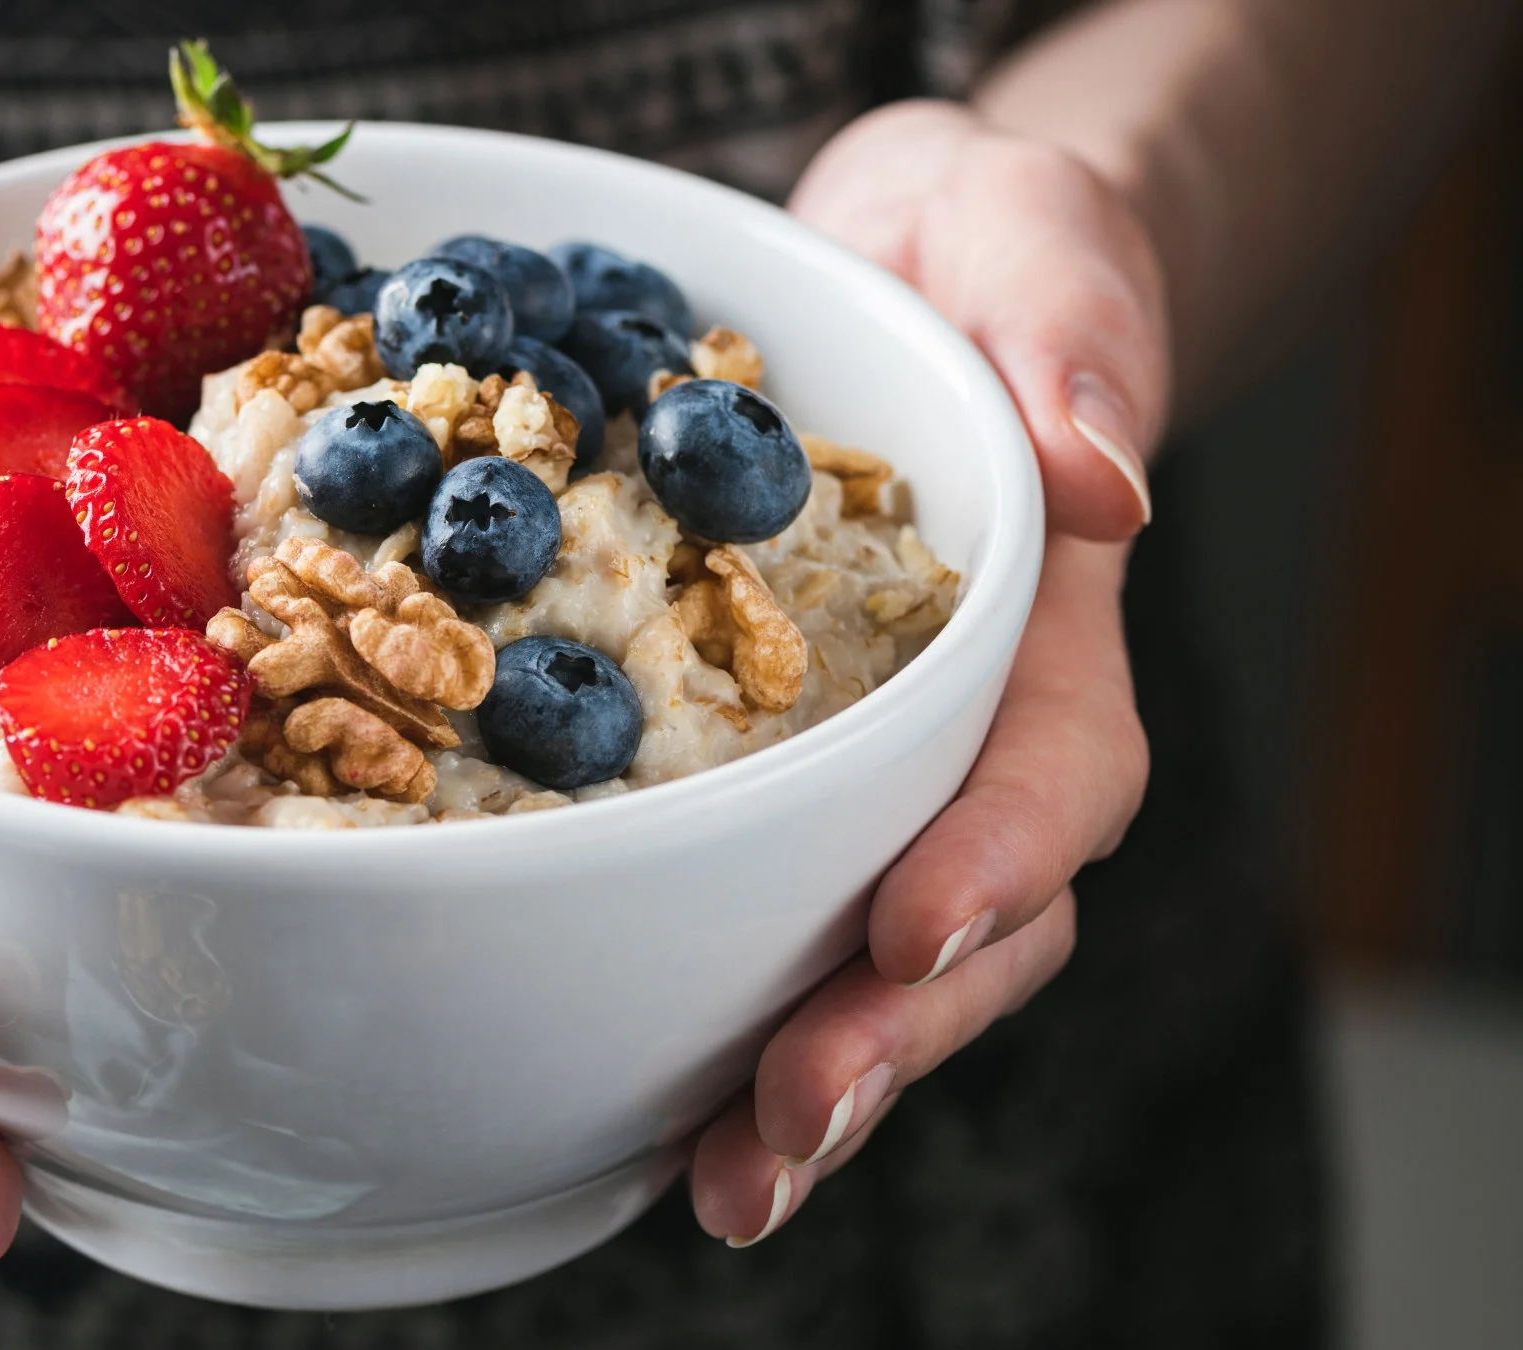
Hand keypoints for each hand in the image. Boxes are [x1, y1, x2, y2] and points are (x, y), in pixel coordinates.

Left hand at [687, 101, 1161, 1243]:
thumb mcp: (1030, 239)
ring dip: (807, 1086)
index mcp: (1047, 634)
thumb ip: (1078, 332)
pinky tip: (650, 1113)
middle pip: (968, 928)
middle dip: (886, 1036)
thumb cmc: (971, 257)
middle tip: (787, 1125)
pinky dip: (715, 1023)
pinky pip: (759, 921)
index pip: (1055, 776)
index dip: (995, 864)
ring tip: (728, 1182)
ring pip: (868, 966)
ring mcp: (872, 782)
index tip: (913, 926)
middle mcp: (967, 739)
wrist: (883, 272)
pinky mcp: (768, 787)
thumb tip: (1103, 472)